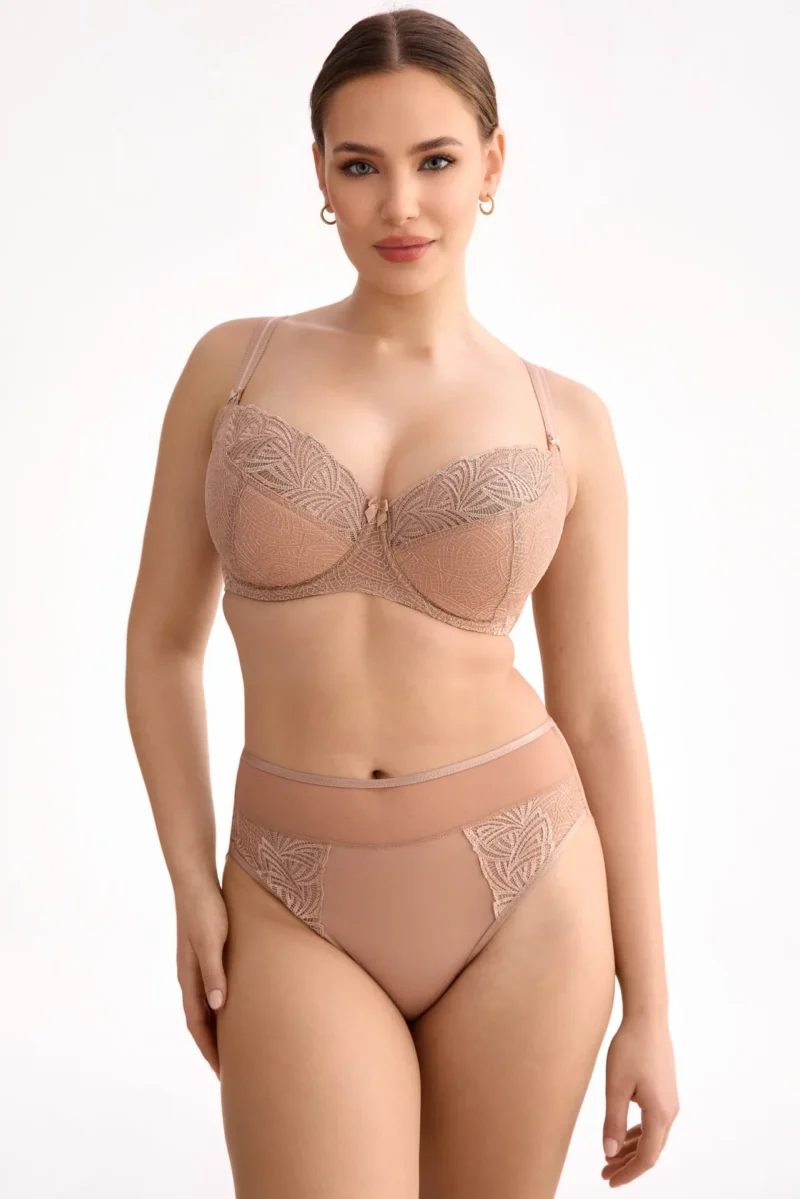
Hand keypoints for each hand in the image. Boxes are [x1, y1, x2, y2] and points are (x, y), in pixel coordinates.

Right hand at [174, 880, 228, 1077]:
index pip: (197, 1024)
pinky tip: (237, 1007)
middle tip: (235, 1070)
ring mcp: (198, 966)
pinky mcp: (207, 954)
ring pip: (207, 1007)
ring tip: (238, 1046)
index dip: (210, 1050)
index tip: (223, 1074)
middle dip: (214, 1047)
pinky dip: (222, 1007)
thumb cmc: (205, 909)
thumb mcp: (211, 942)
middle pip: (201, 1021)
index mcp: (190, 977)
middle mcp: (191, 976)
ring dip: (218, 1028)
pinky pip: (213, 990)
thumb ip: (214, 972)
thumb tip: (219, 1007)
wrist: (196, 880)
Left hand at [601, 1012, 678, 1186]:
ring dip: (632, 1150)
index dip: (629, 1173)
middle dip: (628, 1165)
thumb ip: (613, 1122)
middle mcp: (670, 1111)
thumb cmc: (630, 1048)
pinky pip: (653, 1122)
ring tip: (610, 1158)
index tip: (610, 1181)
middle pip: (651, 1150)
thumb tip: (610, 1153)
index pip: (647, 1157)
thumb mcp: (615, 1086)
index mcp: (659, 1113)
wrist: (648, 1018)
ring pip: (652, 1136)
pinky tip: (624, 1136)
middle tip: (605, 1173)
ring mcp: (669, 1101)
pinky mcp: (665, 1091)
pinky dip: (638, 1134)